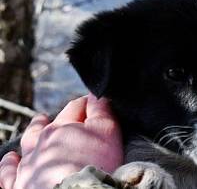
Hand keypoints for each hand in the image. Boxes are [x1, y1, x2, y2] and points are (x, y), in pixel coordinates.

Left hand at [0, 94, 123, 188]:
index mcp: (60, 128)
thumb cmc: (93, 165)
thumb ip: (101, 111)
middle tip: (48, 116)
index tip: (94, 104)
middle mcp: (39, 144)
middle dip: (49, 119)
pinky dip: (8, 166)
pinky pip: (7, 174)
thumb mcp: (107, 132)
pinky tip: (10, 160)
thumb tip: (96, 96)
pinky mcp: (18, 186)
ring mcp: (27, 166)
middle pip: (44, 126)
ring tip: (34, 130)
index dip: (86, 104)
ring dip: (30, 136)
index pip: (75, 108)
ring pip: (25, 146)